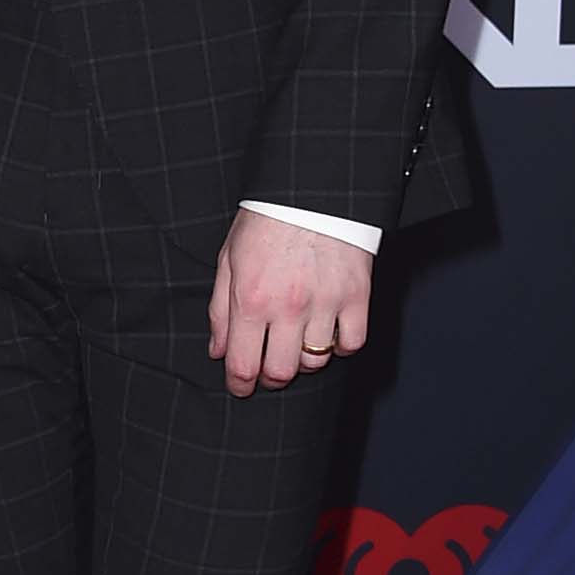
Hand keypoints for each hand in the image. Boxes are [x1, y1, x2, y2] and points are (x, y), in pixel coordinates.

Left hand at [207, 211, 371, 397]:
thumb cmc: (266, 220)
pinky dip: (339, 347)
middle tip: (267, 368)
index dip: (240, 385)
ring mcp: (325, 304)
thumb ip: (220, 309)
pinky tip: (328, 334)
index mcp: (250, 300)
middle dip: (270, 378)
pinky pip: (351, 344)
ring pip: (316, 363)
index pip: (243, 366)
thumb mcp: (229, 259)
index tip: (240, 387)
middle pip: (280, 372)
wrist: (311, 188)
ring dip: (303, 361)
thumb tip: (217, 350)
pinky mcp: (356, 297)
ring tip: (296, 344)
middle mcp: (287, 308)